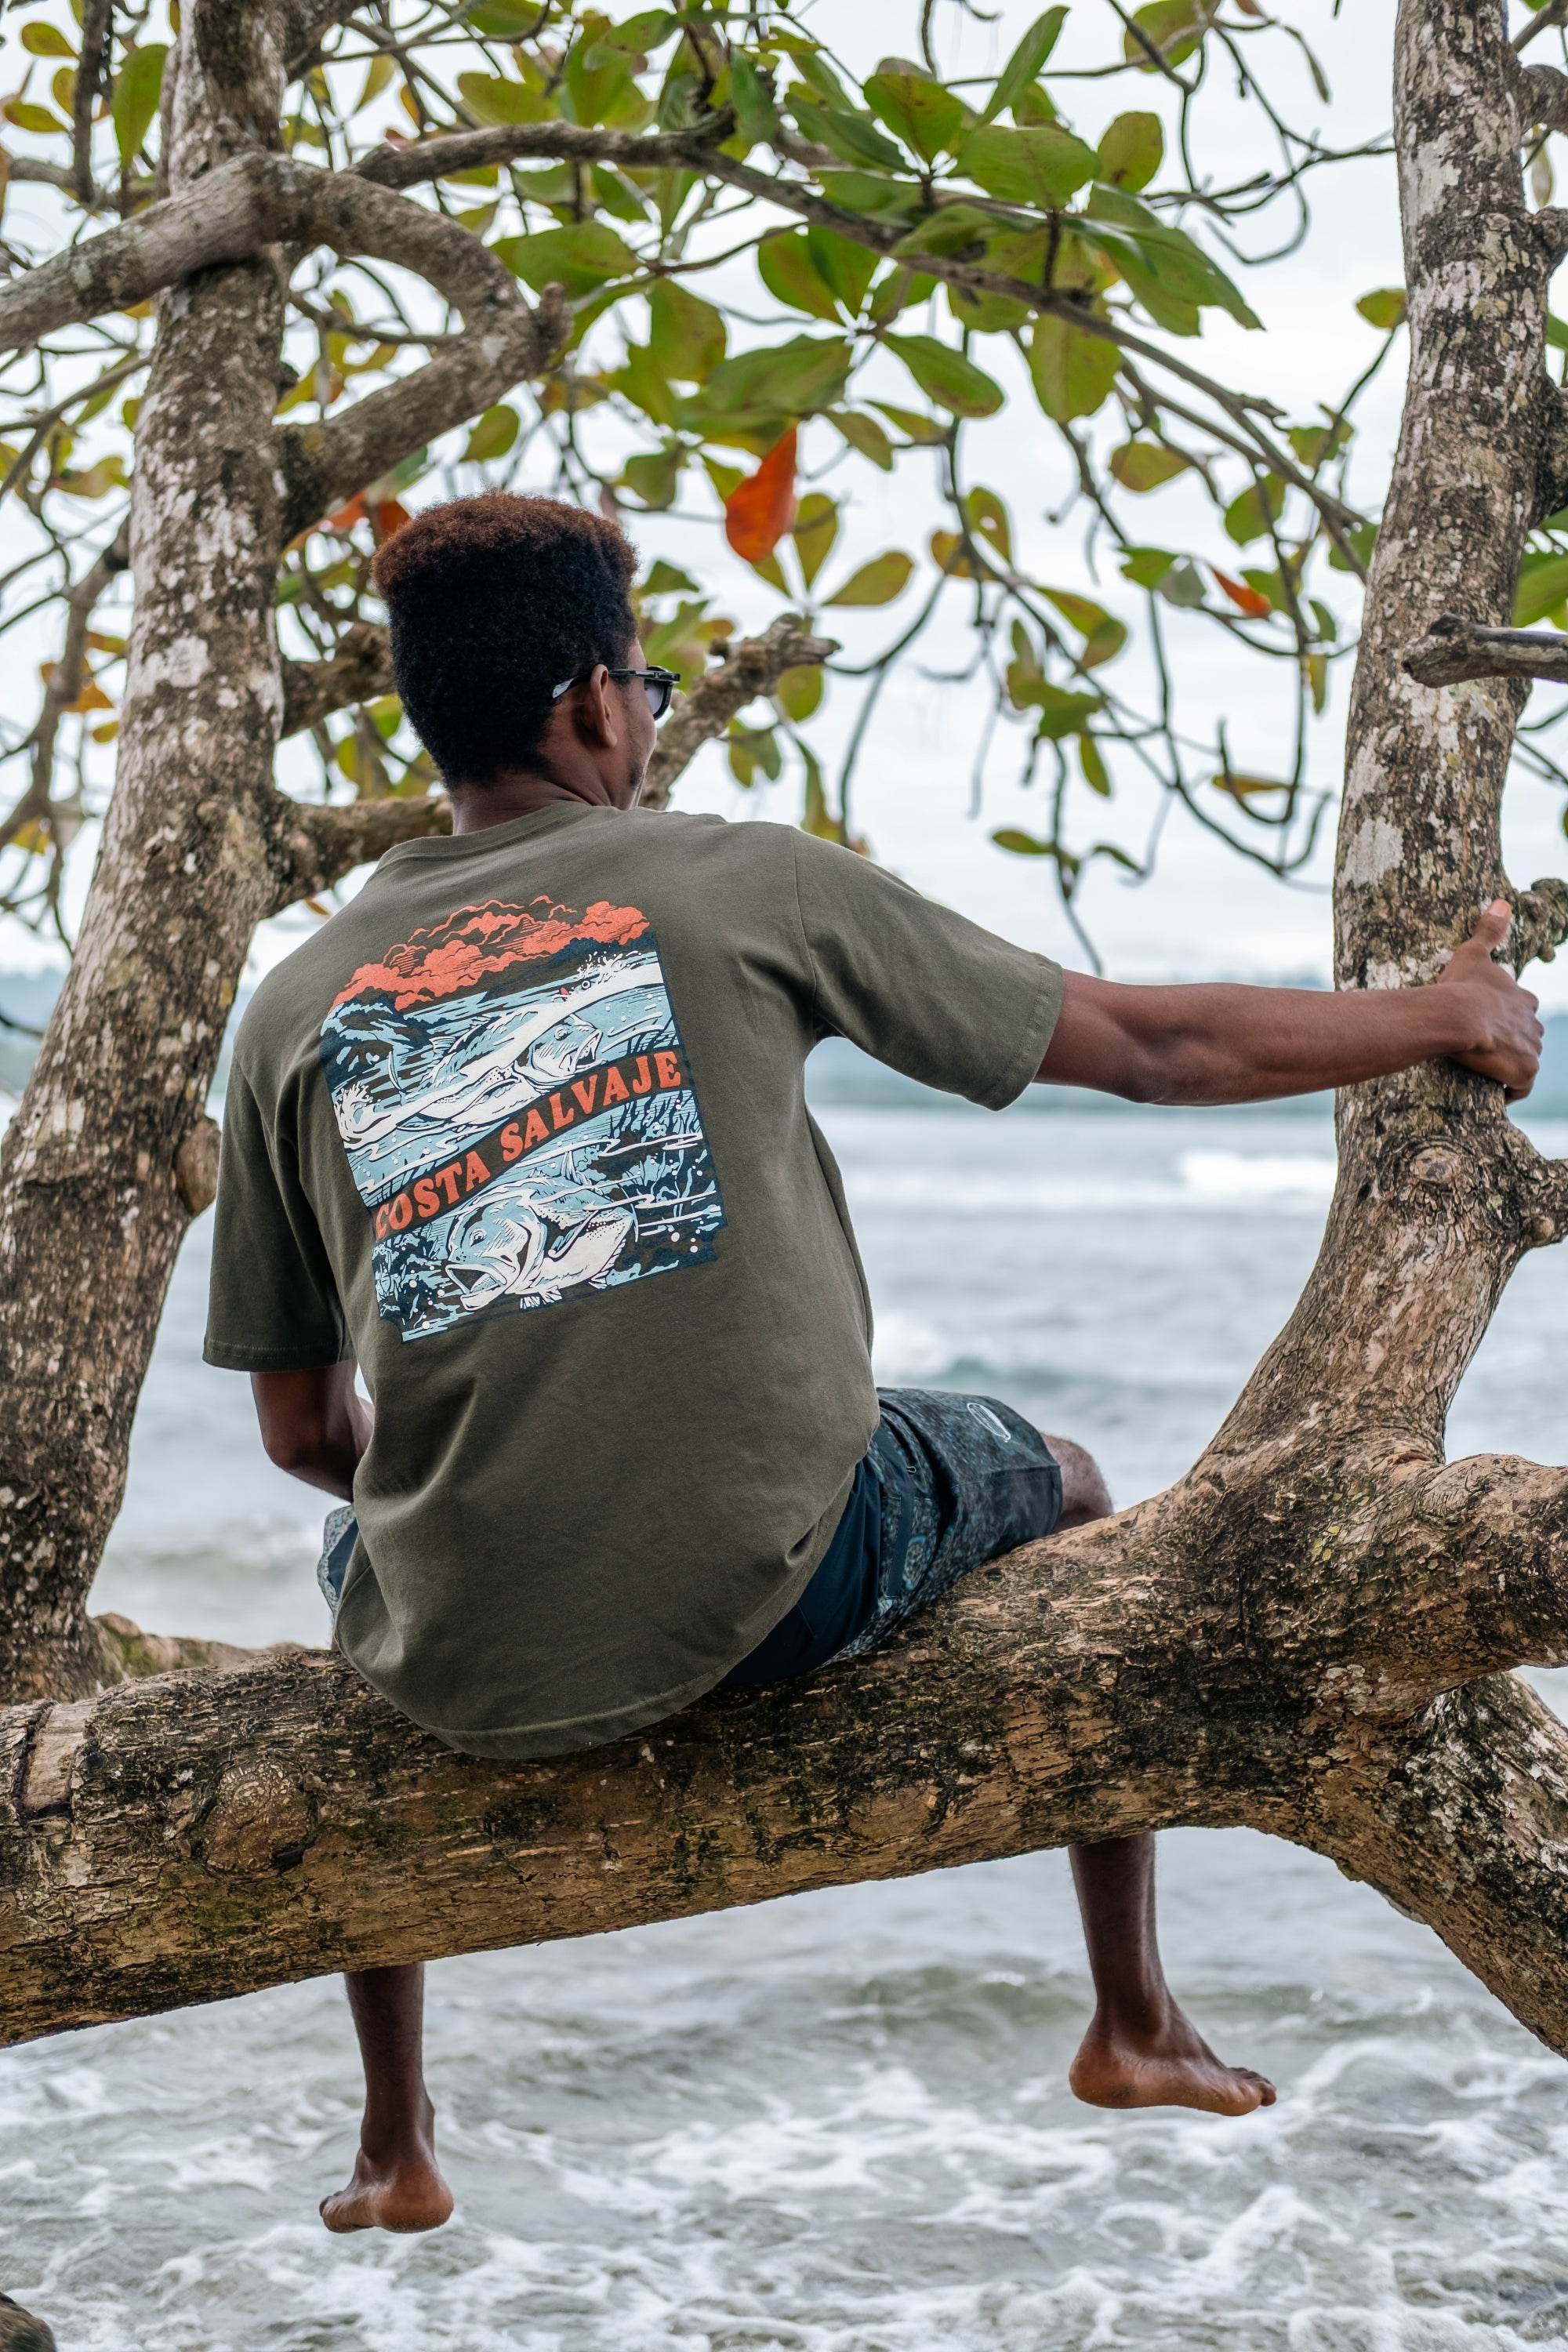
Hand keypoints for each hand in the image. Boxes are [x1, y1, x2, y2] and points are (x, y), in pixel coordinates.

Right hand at [1434, 899, 1542, 1100]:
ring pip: (1526, 1059)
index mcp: (1523, 999)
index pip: (1523, 1008)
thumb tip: (1501, 902)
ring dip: (1511, 1064)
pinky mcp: (1524, 1071)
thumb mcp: (1472, 953)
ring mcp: (1531, 1048)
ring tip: (1486, 1068)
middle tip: (1485, 1047)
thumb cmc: (1460, 986)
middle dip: (1513, 1041)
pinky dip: (1510, 1090)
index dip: (1507, 1015)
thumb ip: (1488, 930)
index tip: (1488, 1022)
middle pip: (1528, 1035)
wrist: (1456, 1017)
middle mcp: (1533, 1023)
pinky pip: (1521, 1086)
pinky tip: (1493, 1090)